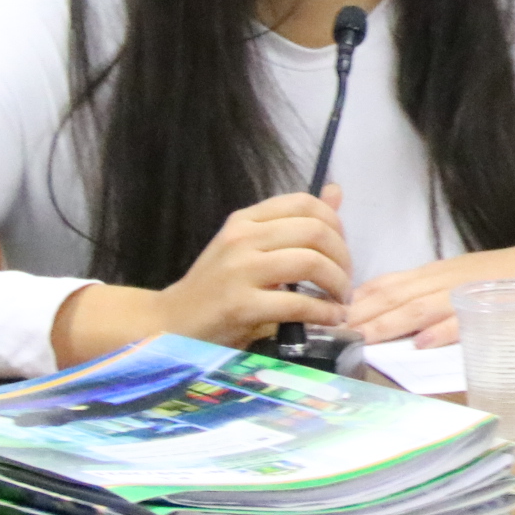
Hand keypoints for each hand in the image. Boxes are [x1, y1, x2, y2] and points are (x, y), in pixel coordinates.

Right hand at [51, 187, 354, 362]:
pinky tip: (328, 319)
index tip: (341, 250)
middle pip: (316, 232)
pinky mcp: (240, 305)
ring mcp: (239, 270)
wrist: (169, 323)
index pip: (305, 203)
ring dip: (338, 285)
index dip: (336, 224)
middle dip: (343, 258)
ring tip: (340, 302)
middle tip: (345, 283)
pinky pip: (298, 303)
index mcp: (245, 219)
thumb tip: (335, 191)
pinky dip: (323, 312)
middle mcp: (242, 238)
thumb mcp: (251, 246)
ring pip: (311, 263)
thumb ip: (292, 223)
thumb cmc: (215, 287)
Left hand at [345, 215, 514, 347]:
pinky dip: (443, 330)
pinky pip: (467, 317)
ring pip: (422, 305)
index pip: (389, 282)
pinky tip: (422, 343)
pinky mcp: (498, 301)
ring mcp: (473, 289)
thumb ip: (434, 296)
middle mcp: (450, 277)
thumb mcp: (468, 280)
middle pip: (397, 294)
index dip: (357, 300)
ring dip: (389, 323)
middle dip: (362, 315)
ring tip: (361, 340)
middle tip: (329, 333)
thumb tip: (397, 322)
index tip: (327, 315)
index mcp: (440, 272)